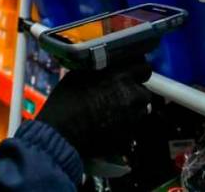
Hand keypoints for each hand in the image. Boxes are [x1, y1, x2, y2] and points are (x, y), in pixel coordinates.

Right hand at [36, 62, 152, 158]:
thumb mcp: (80, 73)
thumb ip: (102, 69)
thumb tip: (107, 68)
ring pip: (138, 111)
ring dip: (129, 110)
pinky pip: (131, 128)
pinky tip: (108, 126)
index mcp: (122, 75)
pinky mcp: (129, 137)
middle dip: (133, 93)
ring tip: (110, 112)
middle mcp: (133, 95)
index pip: (144, 67)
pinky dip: (123, 127)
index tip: (129, 74)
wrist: (61, 132)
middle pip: (143, 92)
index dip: (135, 71)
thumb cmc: (66, 100)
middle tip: (116, 95)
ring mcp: (133, 118)